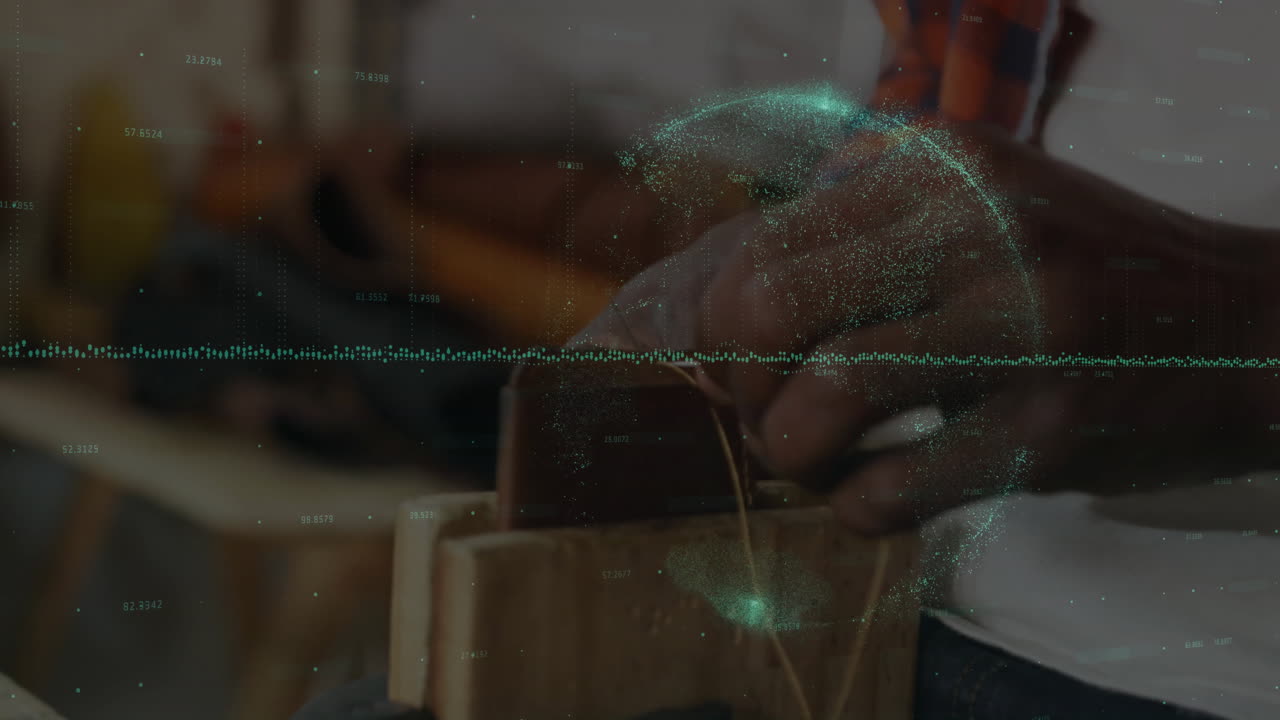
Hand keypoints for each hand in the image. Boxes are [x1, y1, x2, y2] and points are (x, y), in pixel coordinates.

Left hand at [573, 119, 1279, 534]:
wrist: (1251, 326)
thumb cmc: (1089, 270)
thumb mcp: (982, 208)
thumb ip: (870, 234)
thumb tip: (734, 302)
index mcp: (942, 169)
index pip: (767, 241)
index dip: (721, 320)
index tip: (737, 362)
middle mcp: (975, 230)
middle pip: (770, 306)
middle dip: (737, 382)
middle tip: (759, 415)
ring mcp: (1019, 327)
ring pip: (824, 396)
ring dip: (786, 451)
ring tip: (807, 463)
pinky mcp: (1047, 429)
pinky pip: (890, 488)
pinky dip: (851, 508)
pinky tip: (866, 498)